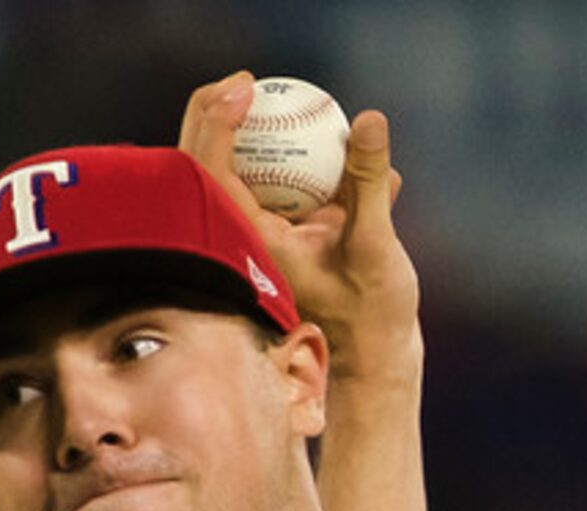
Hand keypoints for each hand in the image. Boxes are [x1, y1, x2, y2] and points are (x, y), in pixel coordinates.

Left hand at [179, 72, 419, 380]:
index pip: (213, 174)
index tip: (244, 87)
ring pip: (237, 179)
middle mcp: (245, 243)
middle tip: (245, 80)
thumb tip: (369, 119)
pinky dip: (281, 159)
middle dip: (217, 116)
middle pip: (211, 169)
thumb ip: (368, 180)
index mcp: (249, 246)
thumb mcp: (375, 242)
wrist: (375, 354)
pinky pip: (270, 189)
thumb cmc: (373, 310)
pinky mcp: (281, 241)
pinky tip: (306, 135)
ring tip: (258, 94)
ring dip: (243, 136)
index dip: (217, 122)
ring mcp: (259, 242)